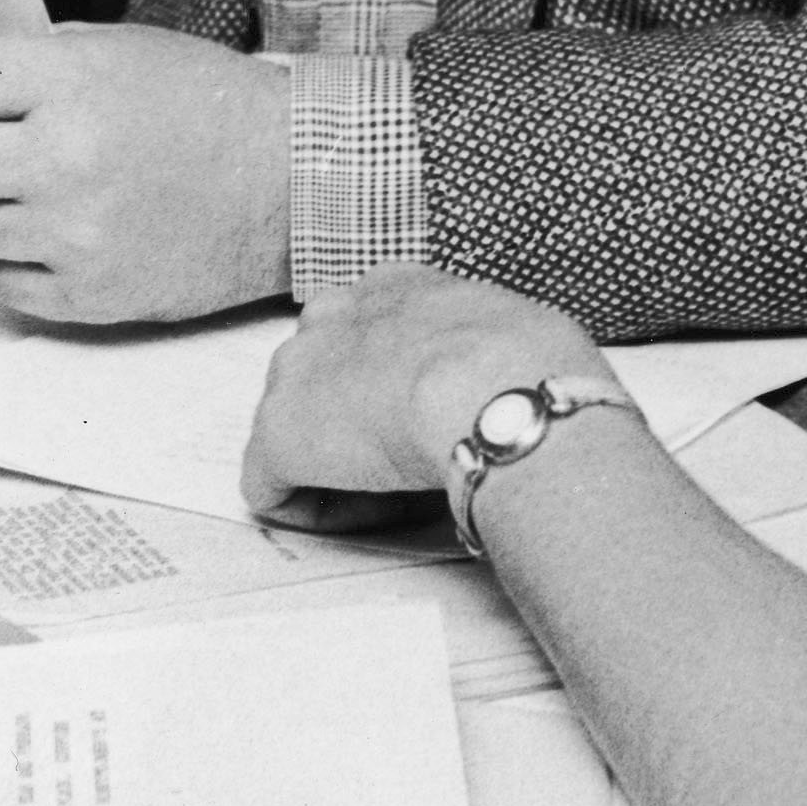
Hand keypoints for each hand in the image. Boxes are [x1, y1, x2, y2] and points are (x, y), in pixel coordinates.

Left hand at [0, 24, 291, 324]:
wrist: (288, 180)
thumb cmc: (205, 104)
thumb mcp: (116, 46)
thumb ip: (25, 65)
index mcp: (70, 82)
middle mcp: (64, 158)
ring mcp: (74, 234)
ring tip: (33, 184)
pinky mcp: (86, 295)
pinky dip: (6, 256)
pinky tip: (50, 229)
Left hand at [240, 263, 608, 522]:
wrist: (496, 388)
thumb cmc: (531, 368)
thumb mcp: (516, 337)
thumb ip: (492, 357)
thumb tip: (519, 393)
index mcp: (395, 288)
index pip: (372, 337)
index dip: (397, 391)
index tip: (432, 426)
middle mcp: (334, 314)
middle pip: (323, 382)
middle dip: (357, 426)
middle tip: (412, 468)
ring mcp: (297, 374)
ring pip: (298, 434)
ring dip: (338, 469)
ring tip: (397, 495)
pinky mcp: (278, 436)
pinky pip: (276, 489)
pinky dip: (317, 512)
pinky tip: (367, 518)